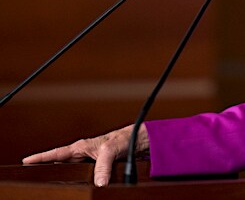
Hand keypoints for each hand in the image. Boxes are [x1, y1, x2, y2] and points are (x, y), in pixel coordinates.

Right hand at [22, 123, 147, 186]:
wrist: (138, 140)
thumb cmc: (123, 139)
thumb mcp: (110, 151)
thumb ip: (103, 166)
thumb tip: (99, 184)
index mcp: (81, 147)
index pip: (56, 153)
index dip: (41, 158)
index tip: (26, 161)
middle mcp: (83, 154)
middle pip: (60, 163)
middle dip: (48, 168)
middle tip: (32, 175)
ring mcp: (89, 161)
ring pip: (71, 170)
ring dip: (63, 175)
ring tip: (49, 182)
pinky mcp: (97, 168)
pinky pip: (83, 176)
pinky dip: (78, 181)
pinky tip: (74, 186)